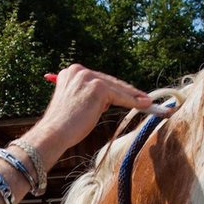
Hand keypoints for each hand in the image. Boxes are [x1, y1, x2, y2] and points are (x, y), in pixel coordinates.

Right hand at [26, 65, 157, 168]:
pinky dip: (133, 101)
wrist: (55, 133)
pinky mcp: (98, 88)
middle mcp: (79, 70)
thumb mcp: (74, 103)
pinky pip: (120, 96)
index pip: (99, 79)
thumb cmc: (63, 125)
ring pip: (116, 88)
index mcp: (71, 72)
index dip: (116, 88)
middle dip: (127, 91)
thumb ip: (87, 95)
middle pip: (110, 81)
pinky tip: (144, 104)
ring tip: (148, 102)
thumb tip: (108, 98)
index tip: (128, 93)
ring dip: (134, 96)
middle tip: (143, 97)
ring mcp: (88, 77)